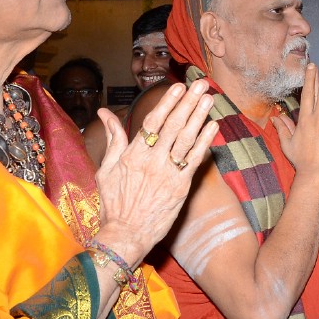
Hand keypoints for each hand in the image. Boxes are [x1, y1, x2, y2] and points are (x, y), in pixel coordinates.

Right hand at [93, 80, 217, 264]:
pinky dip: (205, 142)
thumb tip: (104, 112)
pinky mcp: (181, 187)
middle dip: (188, 103)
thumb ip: (112, 140)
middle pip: (173, 125)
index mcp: (132, 154)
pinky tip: (213, 126)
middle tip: (200, 84)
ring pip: (186, 139)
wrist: (125, 235)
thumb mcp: (105, 170)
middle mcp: (151, 160)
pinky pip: (195, 160)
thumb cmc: (113, 204)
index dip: (167, 103)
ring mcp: (168, 173)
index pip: (153, 122)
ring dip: (199, 117)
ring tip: (209, 98)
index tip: (178, 87)